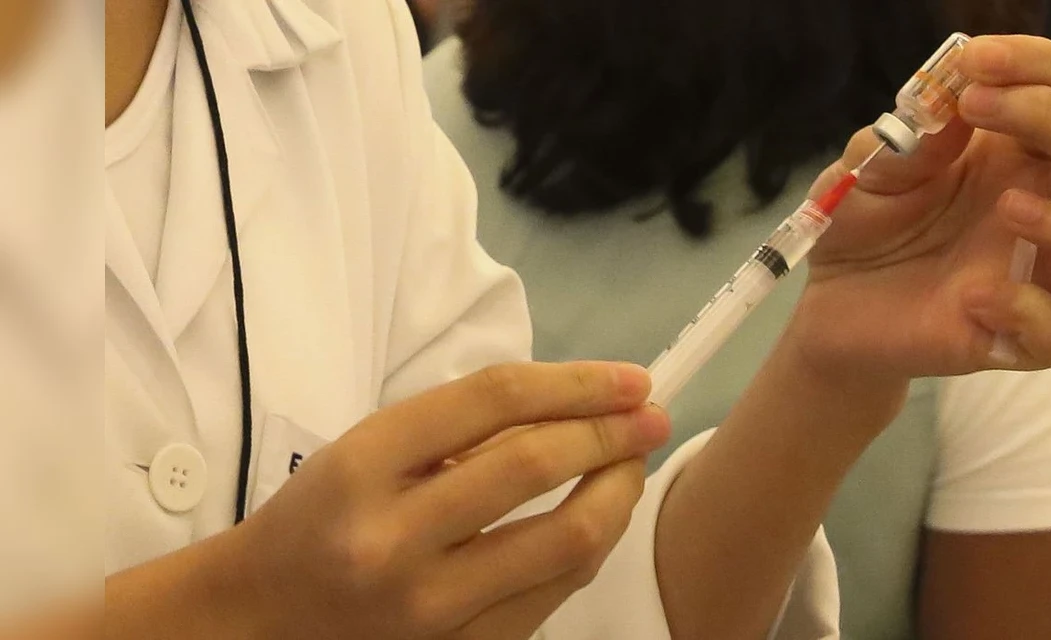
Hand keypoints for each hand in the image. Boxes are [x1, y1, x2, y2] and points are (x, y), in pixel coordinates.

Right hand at [226, 361, 669, 639]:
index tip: (630, 378)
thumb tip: (580, 407)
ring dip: (618, 493)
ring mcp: (429, 607)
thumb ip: (463, 428)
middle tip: (650, 416)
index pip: (492, 402)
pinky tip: (601, 515)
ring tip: (633, 464)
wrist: (262, 616)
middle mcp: (393, 539)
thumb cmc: (322, 516)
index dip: (576, 383)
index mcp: (362, 465)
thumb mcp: (369, 448)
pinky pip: (554, 593)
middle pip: (534, 469)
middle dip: (611, 435)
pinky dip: (591, 544)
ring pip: (564, 542)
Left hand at [794, 35, 1050, 378]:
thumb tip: (956, 108)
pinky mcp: (1013, 341)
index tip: (975, 61)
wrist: (825, 303)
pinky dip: (1028, 311)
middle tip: (976, 107)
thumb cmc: (861, 225)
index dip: (1045, 65)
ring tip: (1006, 208)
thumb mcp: (867, 167)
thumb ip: (910, 137)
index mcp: (1021, 155)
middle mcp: (1048, 213)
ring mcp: (1038, 282)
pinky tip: (970, 297)